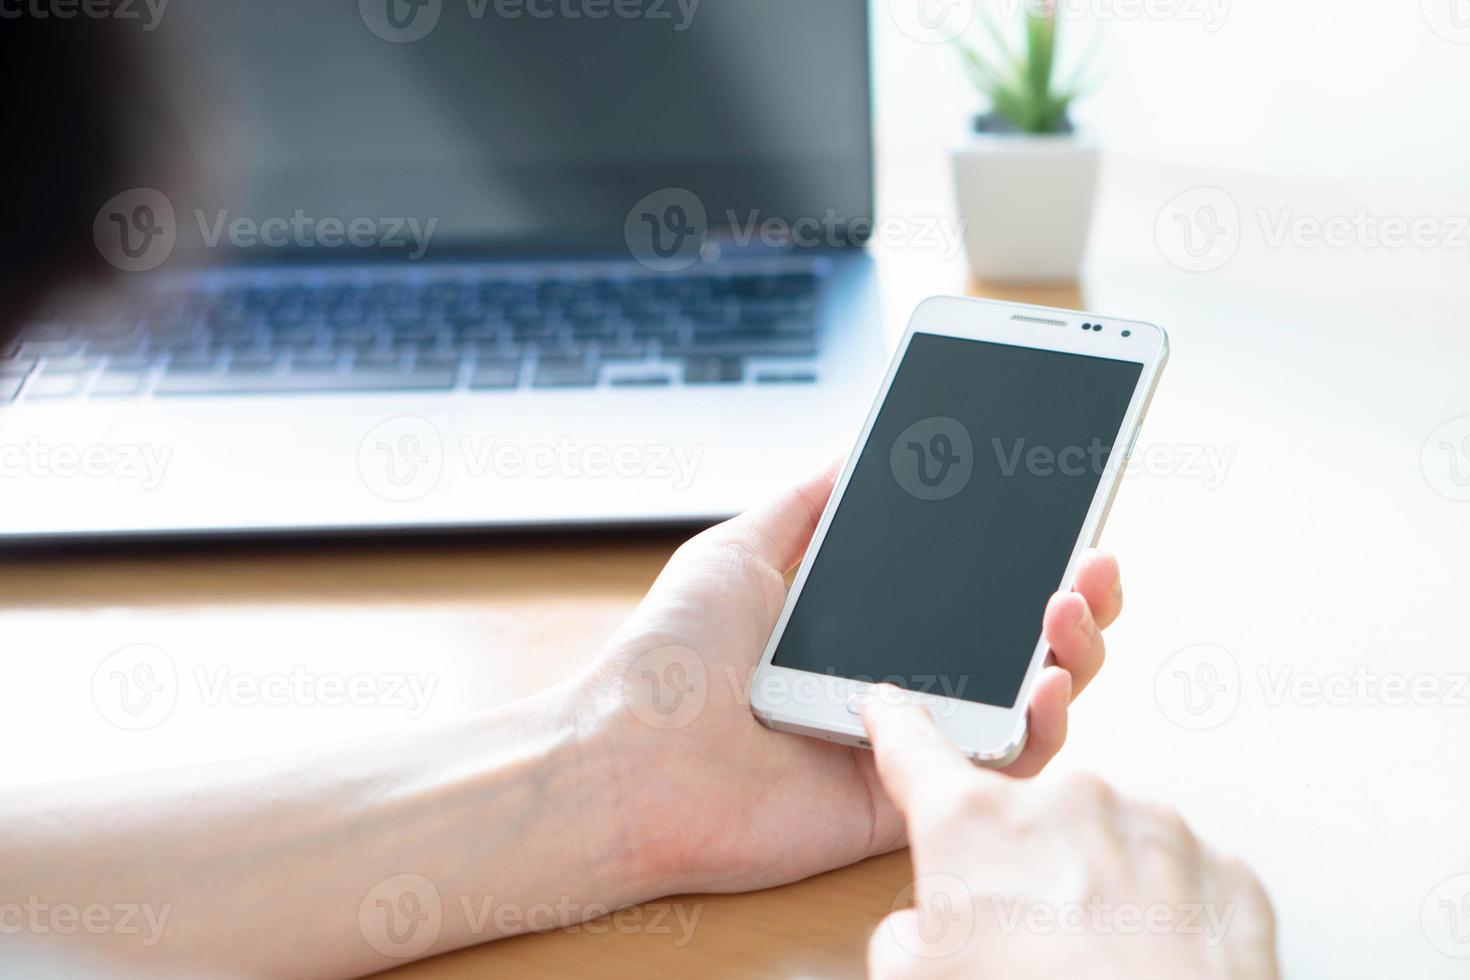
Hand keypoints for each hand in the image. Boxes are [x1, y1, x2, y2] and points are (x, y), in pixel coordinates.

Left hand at [573, 463, 1125, 899]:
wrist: (628, 757)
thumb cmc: (670, 656)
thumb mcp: (738, 549)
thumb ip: (806, 504)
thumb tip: (853, 449)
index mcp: (863, 624)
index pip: (971, 584)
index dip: (1027, 550)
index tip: (1068, 509)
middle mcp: (899, 678)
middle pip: (1017, 639)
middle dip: (1075, 595)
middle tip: (1095, 556)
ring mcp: (910, 738)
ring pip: (1028, 701)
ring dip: (1075, 649)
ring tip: (1076, 600)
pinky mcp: (911, 798)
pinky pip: (998, 770)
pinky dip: (1044, 727)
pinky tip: (1049, 679)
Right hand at [861, 695, 1278, 978]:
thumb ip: (904, 932)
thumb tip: (922, 928)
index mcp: (977, 822)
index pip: (916, 751)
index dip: (896, 729)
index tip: (889, 708)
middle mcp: (1068, 802)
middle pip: (1025, 819)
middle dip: (1023, 869)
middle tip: (1026, 944)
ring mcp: (1154, 829)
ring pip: (1107, 844)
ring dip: (1097, 889)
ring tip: (1095, 965)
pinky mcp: (1223, 870)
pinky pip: (1177, 879)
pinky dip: (1163, 916)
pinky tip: (1148, 967)